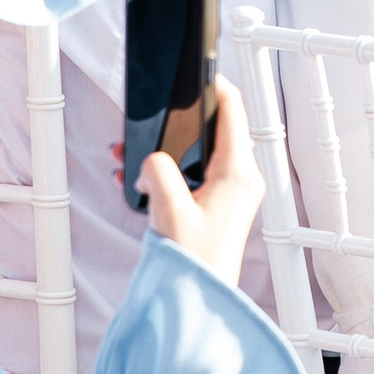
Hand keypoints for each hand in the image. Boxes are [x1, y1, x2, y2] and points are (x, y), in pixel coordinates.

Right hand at [137, 77, 264, 285]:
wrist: (201, 302)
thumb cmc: (196, 264)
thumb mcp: (170, 210)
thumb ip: (157, 172)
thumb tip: (150, 159)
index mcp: (238, 173)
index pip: (233, 111)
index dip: (216, 86)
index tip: (199, 72)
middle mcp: (241, 179)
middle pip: (213, 130)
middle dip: (178, 125)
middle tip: (152, 120)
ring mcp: (232, 192)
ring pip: (198, 154)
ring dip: (167, 151)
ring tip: (131, 155)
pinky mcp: (218, 205)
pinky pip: (194, 175)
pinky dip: (168, 172)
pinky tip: (138, 180)